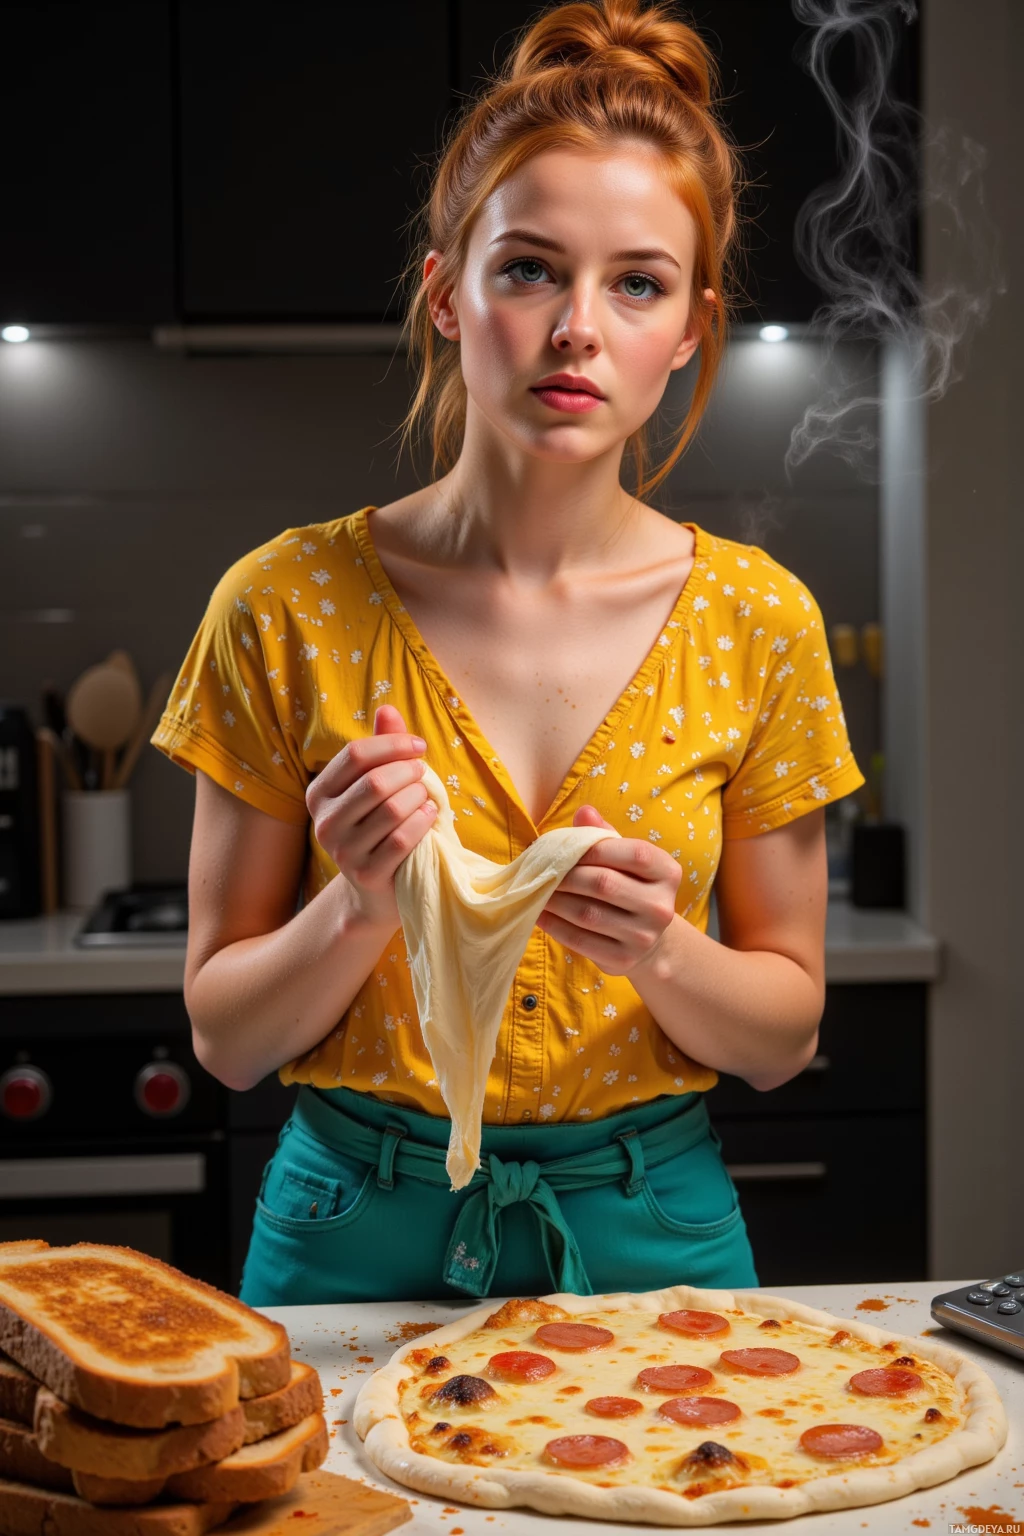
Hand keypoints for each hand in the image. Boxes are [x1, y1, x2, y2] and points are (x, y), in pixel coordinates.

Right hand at [305, 704, 436, 928]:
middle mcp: (324, 822)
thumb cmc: (378, 826)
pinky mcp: (366, 874)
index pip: (355, 755)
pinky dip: (423, 822)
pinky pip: (403, 839)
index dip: (392, 744)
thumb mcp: (375, 786)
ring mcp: (342, 852)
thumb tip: (388, 708)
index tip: (419, 746)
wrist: (374, 889)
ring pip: (392, 809)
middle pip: (375, 781)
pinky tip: (430, 815)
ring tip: (426, 797)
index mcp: (319, 793)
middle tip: (424, 775)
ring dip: (419, 797)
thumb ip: (382, 749)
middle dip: (409, 772)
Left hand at [535, 804, 682, 975]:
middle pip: (604, 883)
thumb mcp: (625, 859)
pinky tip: (539, 914)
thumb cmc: (630, 887)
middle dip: (566, 874)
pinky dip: (554, 925)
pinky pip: (580, 940)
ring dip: (554, 900)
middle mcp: (660, 906)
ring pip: (587, 913)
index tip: (566, 847)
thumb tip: (584, 811)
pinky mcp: (623, 959)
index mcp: (667, 872)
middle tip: (540, 869)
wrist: (649, 941)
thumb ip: (605, 835)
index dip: (596, 848)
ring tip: (534, 889)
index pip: (634, 853)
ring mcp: (643, 937)